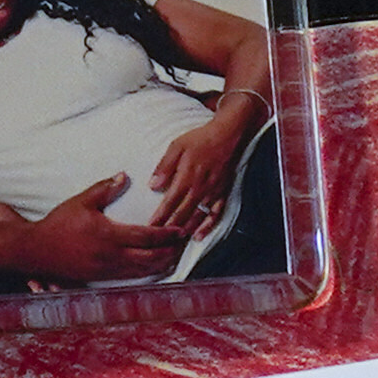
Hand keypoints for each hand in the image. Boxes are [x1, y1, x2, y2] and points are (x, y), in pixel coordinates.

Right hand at [10, 174, 184, 286]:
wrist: (38, 250)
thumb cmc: (59, 223)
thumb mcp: (81, 201)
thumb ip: (104, 189)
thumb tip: (124, 176)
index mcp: (109, 234)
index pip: (147, 236)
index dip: (168, 234)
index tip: (181, 230)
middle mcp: (112, 255)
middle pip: (153, 257)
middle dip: (172, 251)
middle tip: (184, 243)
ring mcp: (110, 270)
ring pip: (146, 270)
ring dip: (164, 263)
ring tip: (176, 254)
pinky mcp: (105, 278)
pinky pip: (134, 277)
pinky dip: (150, 272)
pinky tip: (158, 266)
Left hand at [142, 102, 255, 241]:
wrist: (227, 136)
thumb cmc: (199, 139)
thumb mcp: (176, 147)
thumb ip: (165, 167)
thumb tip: (153, 185)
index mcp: (186, 177)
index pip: (169, 202)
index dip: (159, 216)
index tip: (150, 227)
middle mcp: (200, 188)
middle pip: (182, 213)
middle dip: (169, 227)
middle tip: (158, 239)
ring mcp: (213, 193)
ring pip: (197, 217)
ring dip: (185, 230)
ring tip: (174, 241)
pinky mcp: (222, 194)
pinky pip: (215, 214)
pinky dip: (207, 226)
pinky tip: (199, 236)